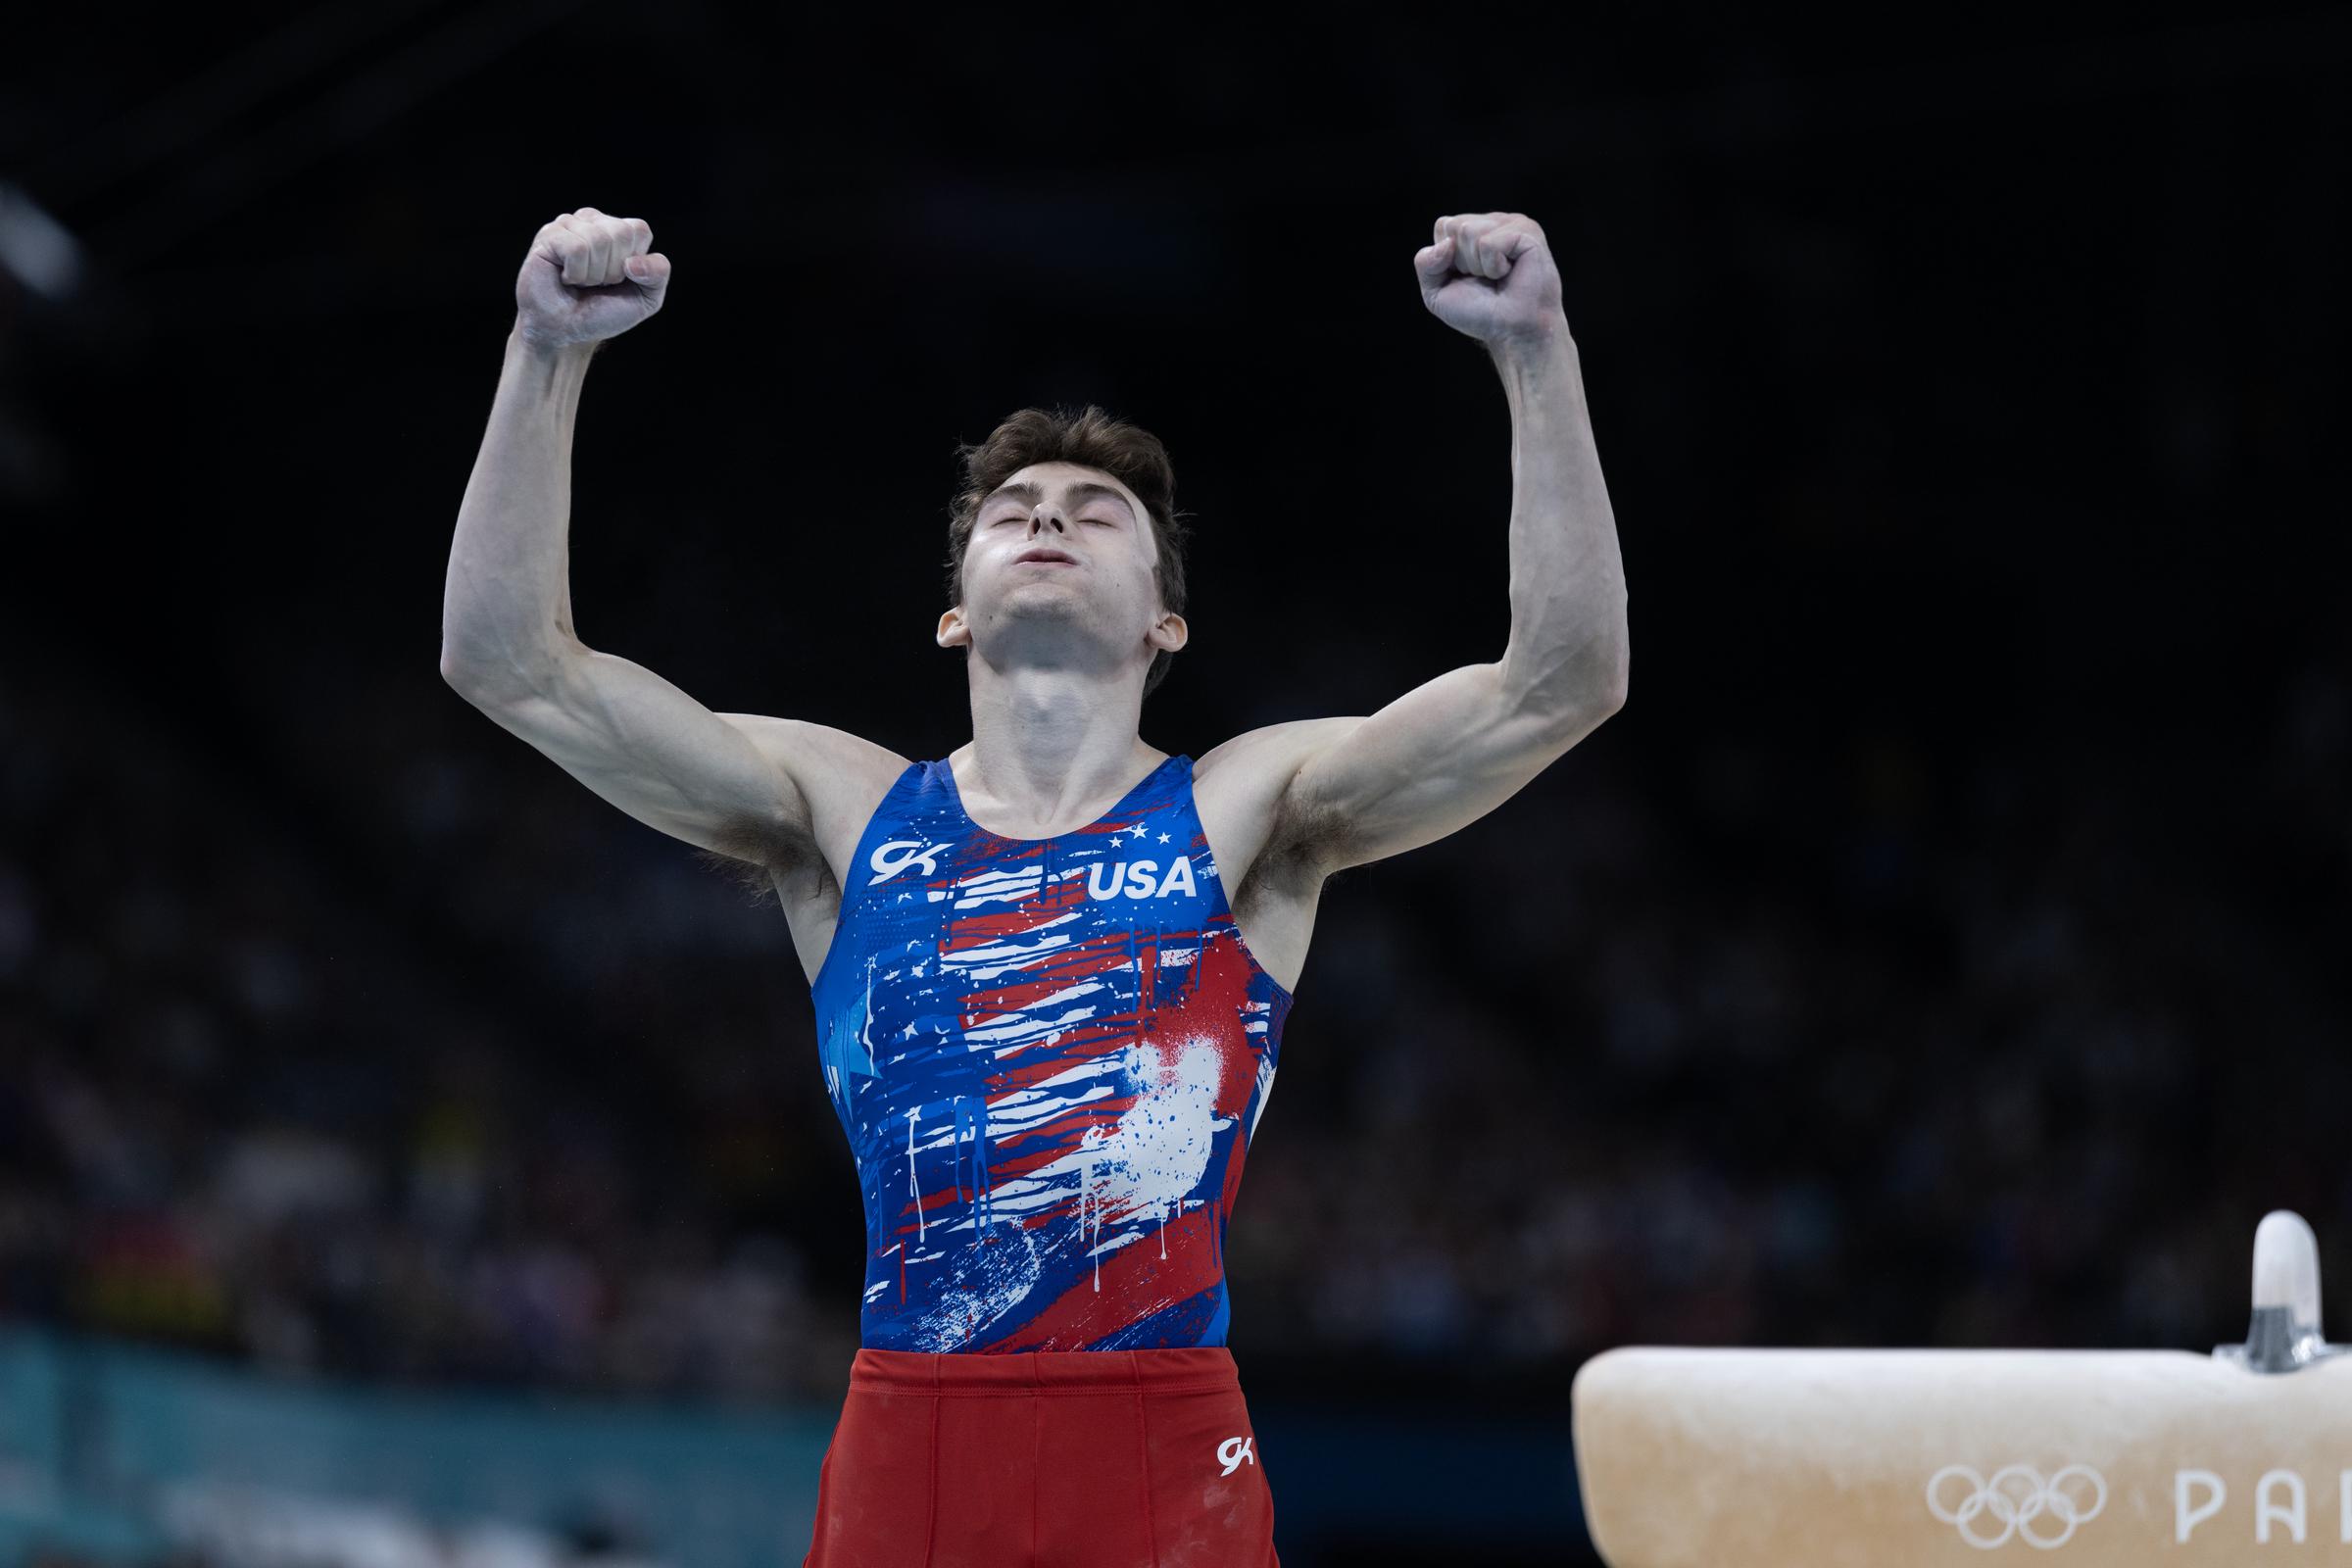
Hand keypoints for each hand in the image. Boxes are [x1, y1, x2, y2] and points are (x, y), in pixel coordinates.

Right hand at [514, 207, 670, 350]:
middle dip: (613, 270)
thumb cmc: (603, 312)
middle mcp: (592, 221)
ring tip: (580, 282)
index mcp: (618, 229)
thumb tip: (634, 262)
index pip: (639, 230)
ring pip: (597, 240)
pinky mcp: (548, 236)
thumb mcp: (646, 298)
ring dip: (592, 274)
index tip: (619, 280)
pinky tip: (565, 278)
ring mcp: (568, 224)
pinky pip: (576, 248)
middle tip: (597, 284)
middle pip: (620, 233)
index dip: (633, 263)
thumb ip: (658, 273)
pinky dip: (575, 273)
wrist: (567, 332)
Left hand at [1413, 212, 1564, 350]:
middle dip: (1462, 262)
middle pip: (1454, 226)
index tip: (1468, 277)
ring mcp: (1513, 224)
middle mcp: (1495, 222)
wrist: (1512, 333)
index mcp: (1475, 230)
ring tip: (1499, 277)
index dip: (1446, 259)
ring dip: (1478, 266)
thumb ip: (1425, 264)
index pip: (1443, 225)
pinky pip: (1489, 243)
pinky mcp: (1527, 233)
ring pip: (1469, 231)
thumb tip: (1446, 243)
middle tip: (1486, 279)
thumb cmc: (1481, 313)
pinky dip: (1493, 266)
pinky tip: (1510, 273)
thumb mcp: (1436, 293)